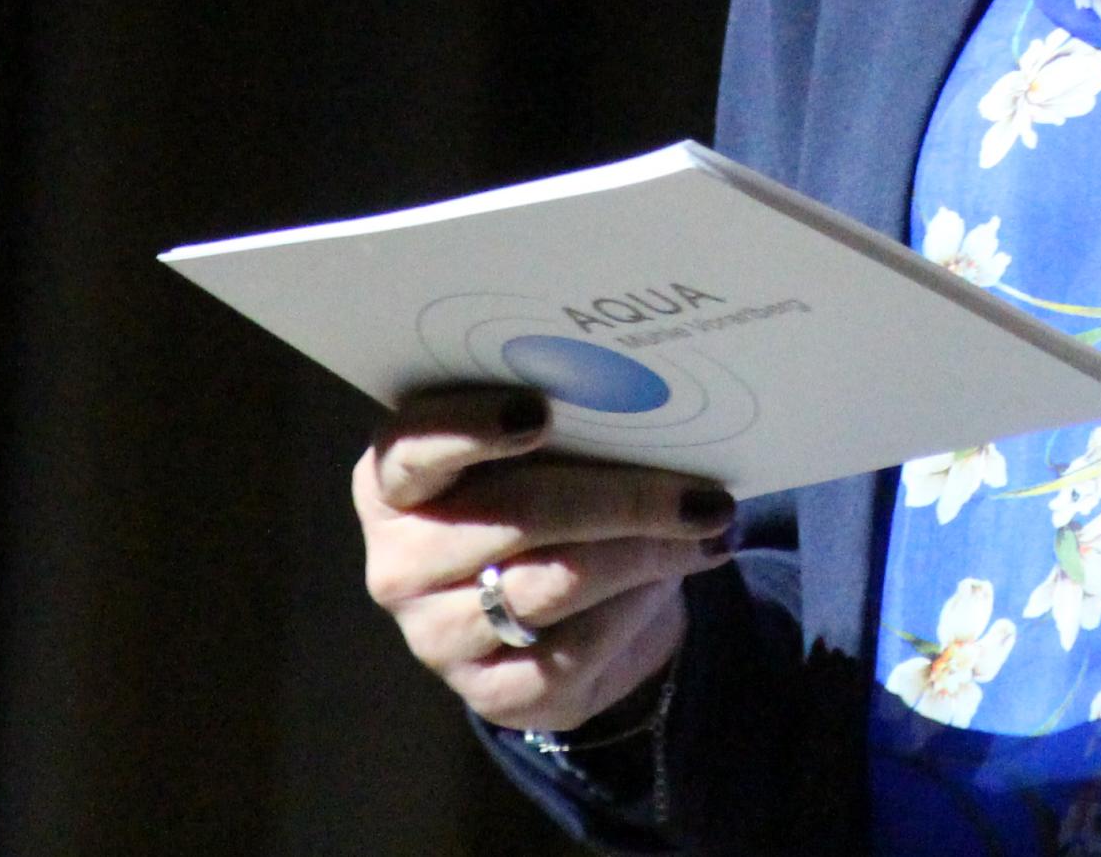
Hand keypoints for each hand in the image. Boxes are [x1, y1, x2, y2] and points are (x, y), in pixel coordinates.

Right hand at [352, 387, 737, 731]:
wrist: (564, 608)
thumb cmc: (549, 494)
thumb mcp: (545, 453)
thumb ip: (563, 427)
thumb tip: (647, 404)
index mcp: (392, 485)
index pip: (411, 451)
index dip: (470, 428)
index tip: (540, 411)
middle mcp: (400, 564)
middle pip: (515, 516)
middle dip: (621, 498)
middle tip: (700, 492)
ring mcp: (437, 637)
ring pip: (553, 585)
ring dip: (644, 553)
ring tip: (707, 527)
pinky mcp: (489, 696)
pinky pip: (574, 651)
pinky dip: (635, 610)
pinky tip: (670, 581)